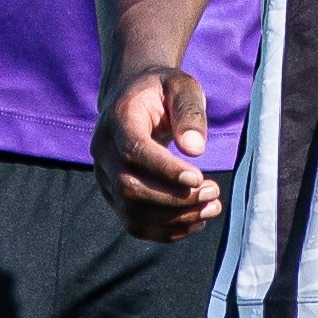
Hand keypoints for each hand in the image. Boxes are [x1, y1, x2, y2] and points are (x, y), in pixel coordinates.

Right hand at [96, 64, 224, 242]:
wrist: (133, 99)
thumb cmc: (162, 92)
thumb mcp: (182, 87)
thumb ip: (190, 112)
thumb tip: (195, 150)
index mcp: (118, 120)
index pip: (133, 150)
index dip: (164, 169)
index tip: (198, 177)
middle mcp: (103, 151)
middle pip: (129, 188)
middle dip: (174, 198)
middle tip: (213, 191)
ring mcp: (105, 177)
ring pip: (132, 212)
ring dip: (175, 218)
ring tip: (212, 206)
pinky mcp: (114, 196)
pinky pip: (135, 224)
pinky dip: (167, 231)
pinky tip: (196, 221)